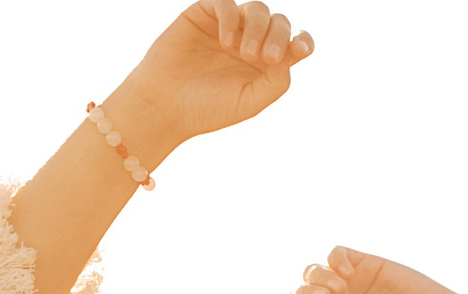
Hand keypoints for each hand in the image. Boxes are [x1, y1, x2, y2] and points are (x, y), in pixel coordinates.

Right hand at [116, 2, 314, 151]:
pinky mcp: (205, 14)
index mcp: (265, 64)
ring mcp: (229, 26)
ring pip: (257, 9)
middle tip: (264, 58)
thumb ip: (277, 80)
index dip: (302, 41)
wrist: (164, 106)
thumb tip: (292, 53)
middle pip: (279, 23)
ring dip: (257, 28)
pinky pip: (226, 2)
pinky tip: (225, 41)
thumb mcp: (250, 101)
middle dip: (278, 36)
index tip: (300, 50)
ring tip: (243, 52)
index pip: (294, 43)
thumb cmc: (207, 109)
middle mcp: (250, 41)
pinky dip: (231, 17)